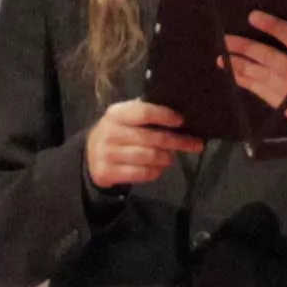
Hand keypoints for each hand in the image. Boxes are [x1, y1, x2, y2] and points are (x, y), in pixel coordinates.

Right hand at [85, 96, 203, 191]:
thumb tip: (180, 115)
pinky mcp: (107, 172)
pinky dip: (155, 171)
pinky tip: (158, 168)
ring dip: (167, 158)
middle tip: (195, 144)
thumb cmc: (119, 132)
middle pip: (152, 138)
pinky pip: (141, 174)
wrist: (91, 154)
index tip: (182, 121)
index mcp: (116, 114)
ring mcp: (107, 154)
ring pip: (149, 157)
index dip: (165, 116)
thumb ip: (146, 113)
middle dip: (178, 141)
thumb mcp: (126, 117)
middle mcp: (110, 132)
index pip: (144, 112)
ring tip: (171, 157)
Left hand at [221, 17, 286, 130]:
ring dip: (238, 64)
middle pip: (269, 56)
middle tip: (226, 38)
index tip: (252, 16)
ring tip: (222, 56)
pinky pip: (259, 91)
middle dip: (245, 47)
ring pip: (260, 74)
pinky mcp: (283, 106)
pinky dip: (243, 81)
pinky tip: (231, 72)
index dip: (272, 26)